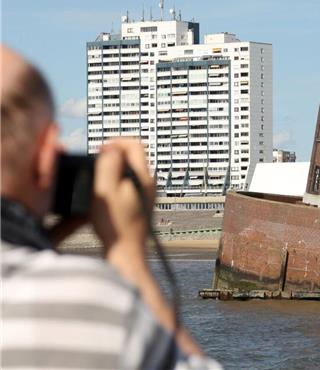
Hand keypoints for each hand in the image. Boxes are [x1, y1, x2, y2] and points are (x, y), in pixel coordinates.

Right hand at [90, 139, 154, 264]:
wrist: (126, 252)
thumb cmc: (114, 223)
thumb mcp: (106, 189)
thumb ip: (110, 163)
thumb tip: (112, 147)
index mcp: (144, 176)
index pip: (135, 144)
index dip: (115, 142)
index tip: (98, 151)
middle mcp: (150, 183)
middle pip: (132, 157)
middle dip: (112, 157)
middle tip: (95, 168)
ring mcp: (147, 194)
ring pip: (129, 171)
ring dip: (112, 171)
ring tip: (98, 184)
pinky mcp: (141, 204)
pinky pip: (128, 185)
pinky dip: (115, 185)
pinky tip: (105, 198)